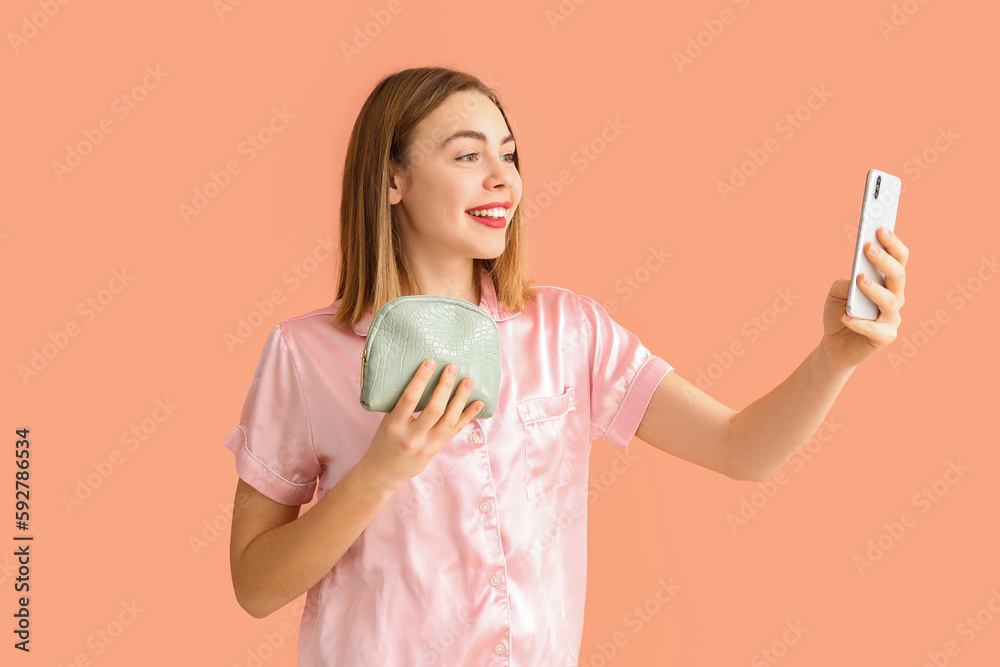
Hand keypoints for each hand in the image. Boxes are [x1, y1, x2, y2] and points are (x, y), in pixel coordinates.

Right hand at [357, 359, 482, 493]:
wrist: (383, 473)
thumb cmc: (383, 442)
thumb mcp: (386, 422)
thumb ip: (401, 405)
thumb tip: (420, 379)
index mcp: (394, 426)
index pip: (409, 400)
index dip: (420, 380)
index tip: (430, 363)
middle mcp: (412, 436)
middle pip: (434, 410)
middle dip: (445, 387)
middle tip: (452, 368)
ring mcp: (427, 445)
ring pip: (449, 420)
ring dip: (460, 399)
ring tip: (468, 381)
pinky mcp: (436, 449)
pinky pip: (455, 431)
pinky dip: (468, 416)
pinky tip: (477, 403)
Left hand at [821, 226, 909, 367]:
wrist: (835, 345)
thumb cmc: (840, 311)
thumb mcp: (836, 293)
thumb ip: (844, 283)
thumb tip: (855, 279)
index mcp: (888, 282)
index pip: (899, 259)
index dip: (893, 243)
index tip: (880, 228)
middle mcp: (896, 297)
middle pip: (898, 276)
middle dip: (884, 260)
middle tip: (868, 247)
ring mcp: (892, 318)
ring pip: (890, 301)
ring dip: (875, 289)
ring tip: (860, 279)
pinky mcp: (885, 337)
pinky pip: (874, 329)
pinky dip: (858, 322)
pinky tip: (844, 316)